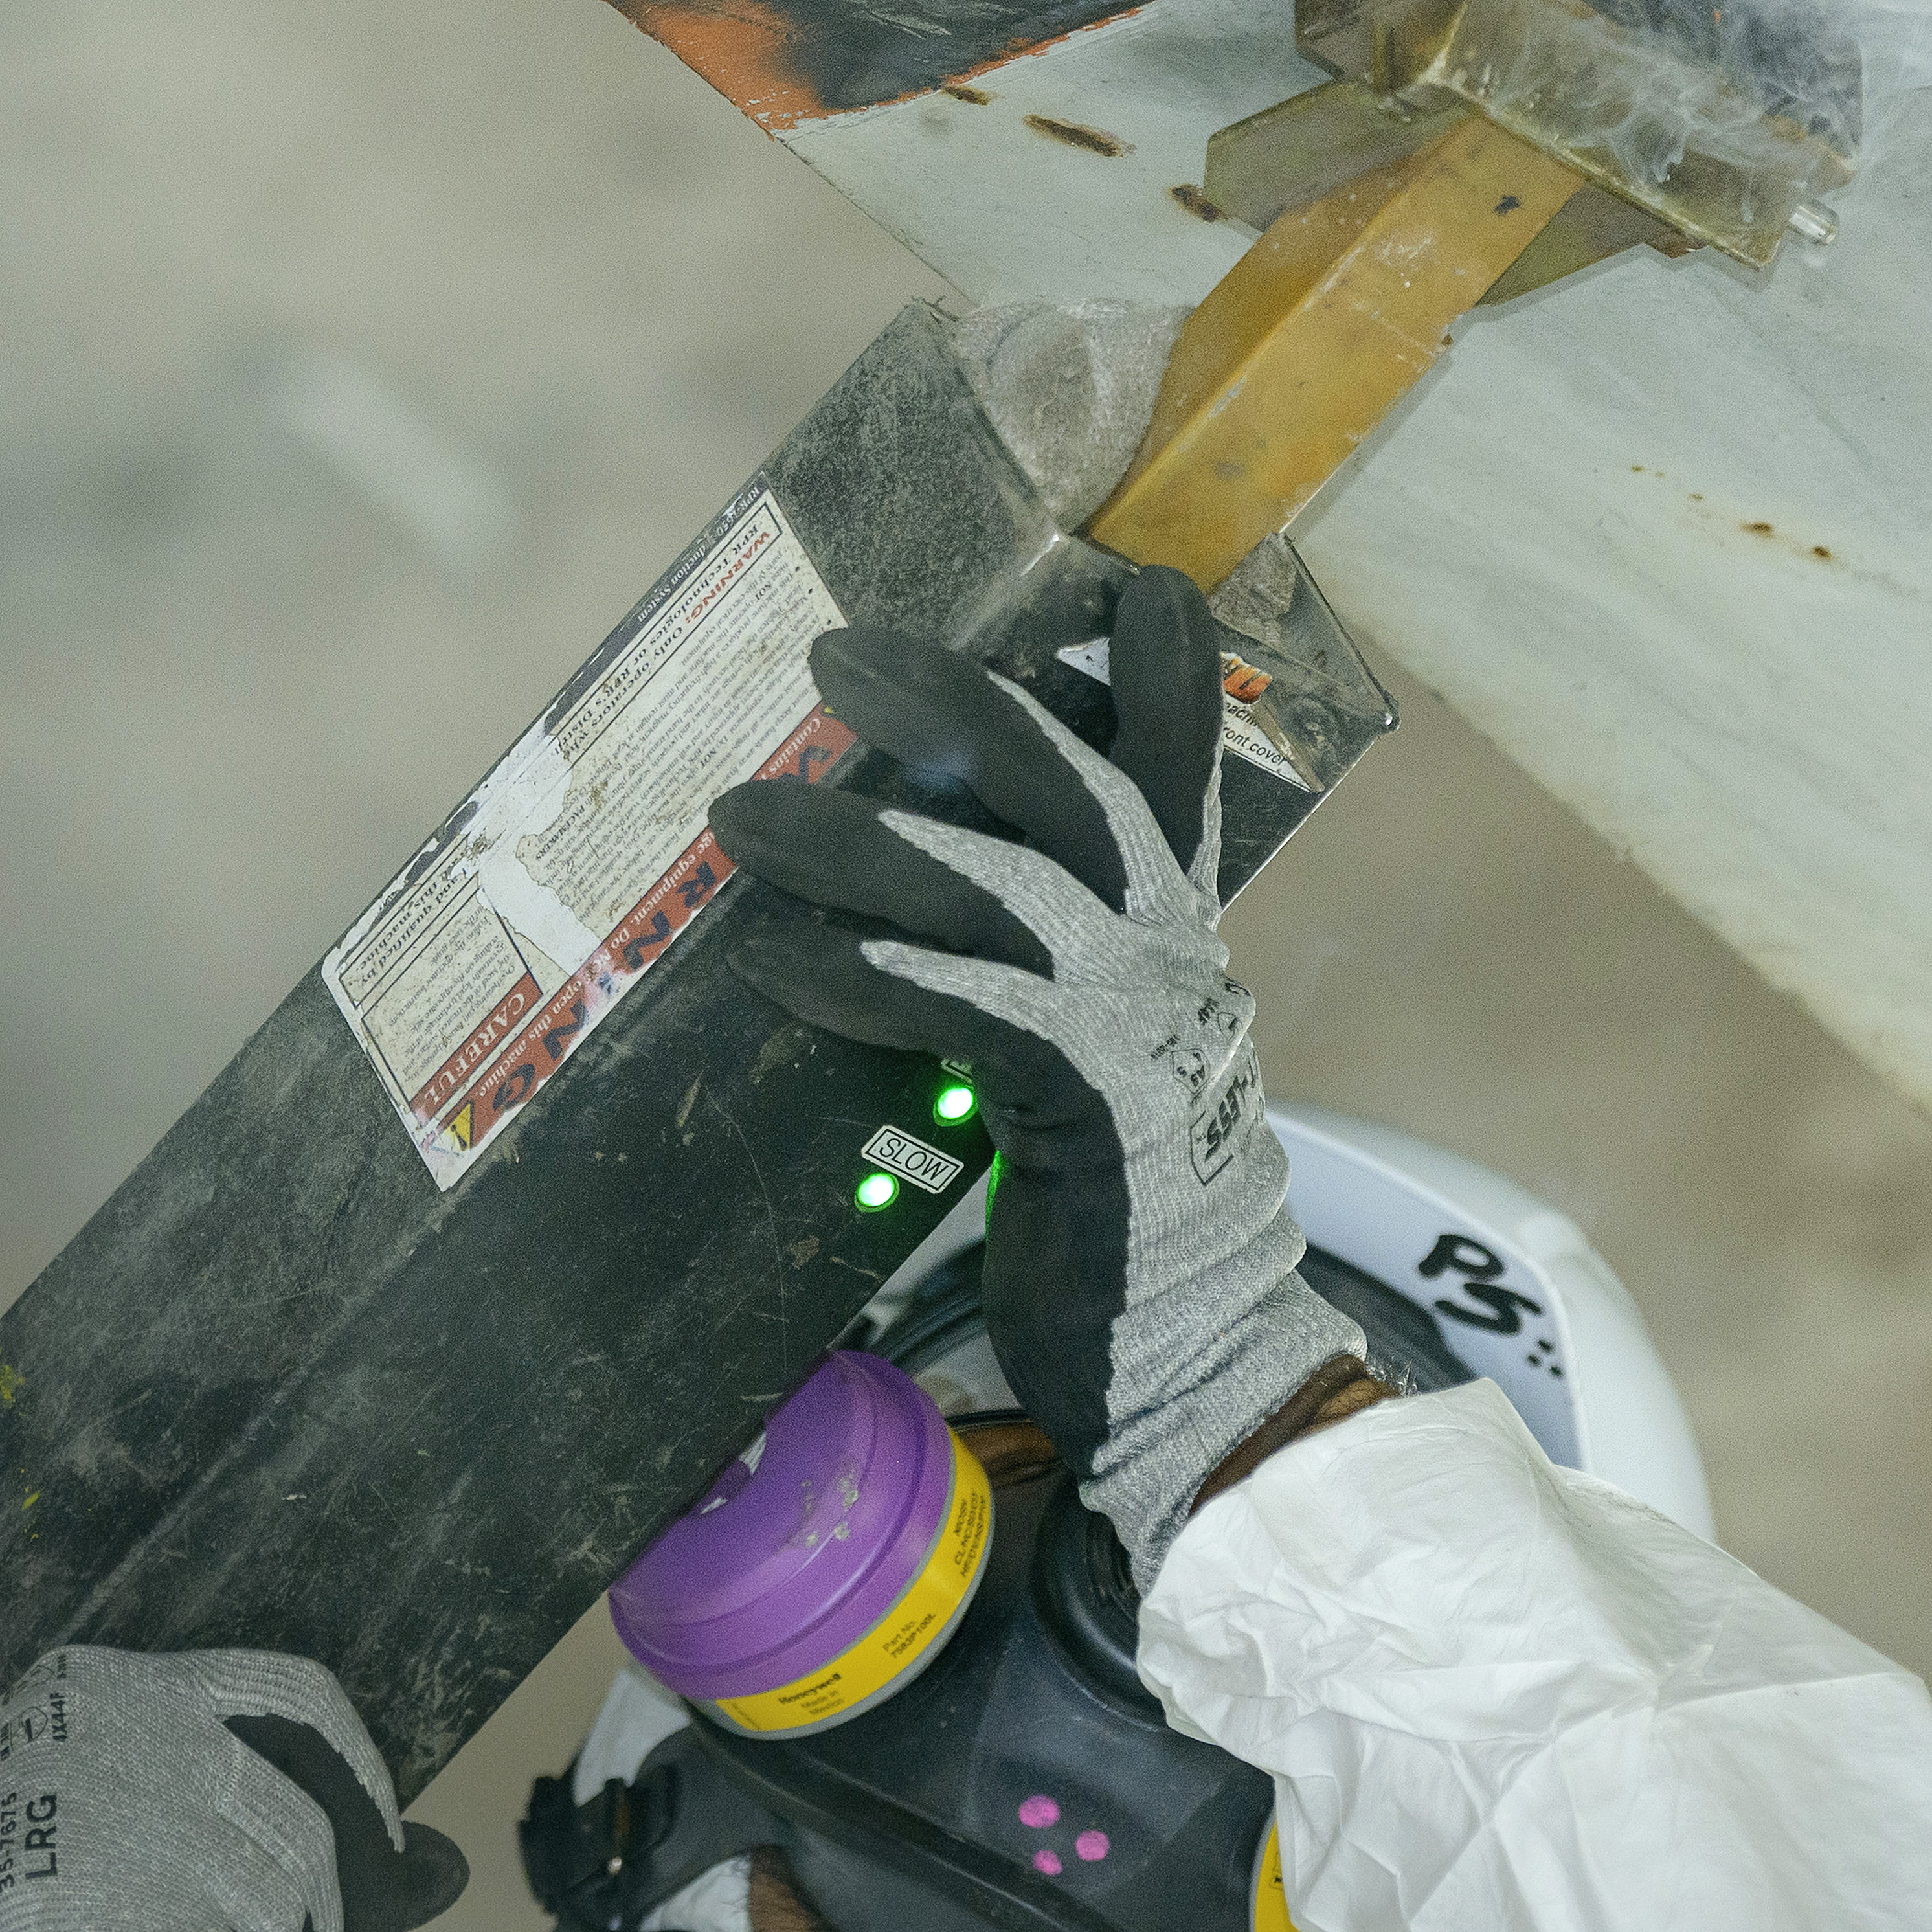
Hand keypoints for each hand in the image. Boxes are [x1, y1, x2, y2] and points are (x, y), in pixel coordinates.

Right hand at [0, 1646, 462, 1931]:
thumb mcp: (135, 1864)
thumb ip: (289, 1848)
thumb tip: (446, 1869)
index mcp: (115, 1693)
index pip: (297, 1704)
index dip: (362, 1798)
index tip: (384, 1891)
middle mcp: (119, 1735)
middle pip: (304, 1829)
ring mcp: (107, 1824)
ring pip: (272, 1924)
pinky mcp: (95, 1927)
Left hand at [709, 563, 1359, 1579]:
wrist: (1194, 1346)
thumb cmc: (1124, 1197)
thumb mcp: (1094, 1045)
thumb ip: (1031, 961)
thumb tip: (902, 891)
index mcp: (1178, 920)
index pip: (1181, 760)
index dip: (1155, 669)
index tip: (1123, 585)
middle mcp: (1167, 947)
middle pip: (1069, 781)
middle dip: (952, 705)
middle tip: (836, 655)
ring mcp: (1134, 1020)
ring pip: (995, 886)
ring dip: (857, 842)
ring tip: (737, 817)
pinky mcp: (1084, 1106)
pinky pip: (962, 1011)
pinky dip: (866, 979)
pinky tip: (781, 965)